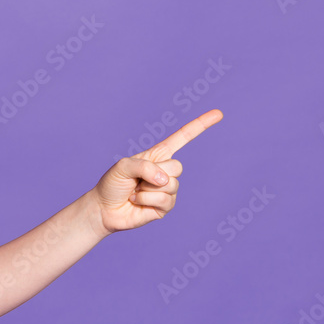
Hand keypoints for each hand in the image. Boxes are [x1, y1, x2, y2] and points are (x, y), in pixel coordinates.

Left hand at [89, 109, 222, 235]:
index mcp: (157, 155)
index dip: (200, 125)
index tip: (219, 114)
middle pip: (177, 167)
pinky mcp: (165, 207)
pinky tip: (137, 201)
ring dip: (147, 189)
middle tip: (137, 180)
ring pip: (171, 185)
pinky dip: (146, 200)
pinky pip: (165, 200)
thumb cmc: (112, 184)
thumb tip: (165, 180)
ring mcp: (168, 189)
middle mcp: (166, 171)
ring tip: (135, 191)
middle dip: (155, 173)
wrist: (104, 208)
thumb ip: (144, 167)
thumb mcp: (123, 166)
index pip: (182, 138)